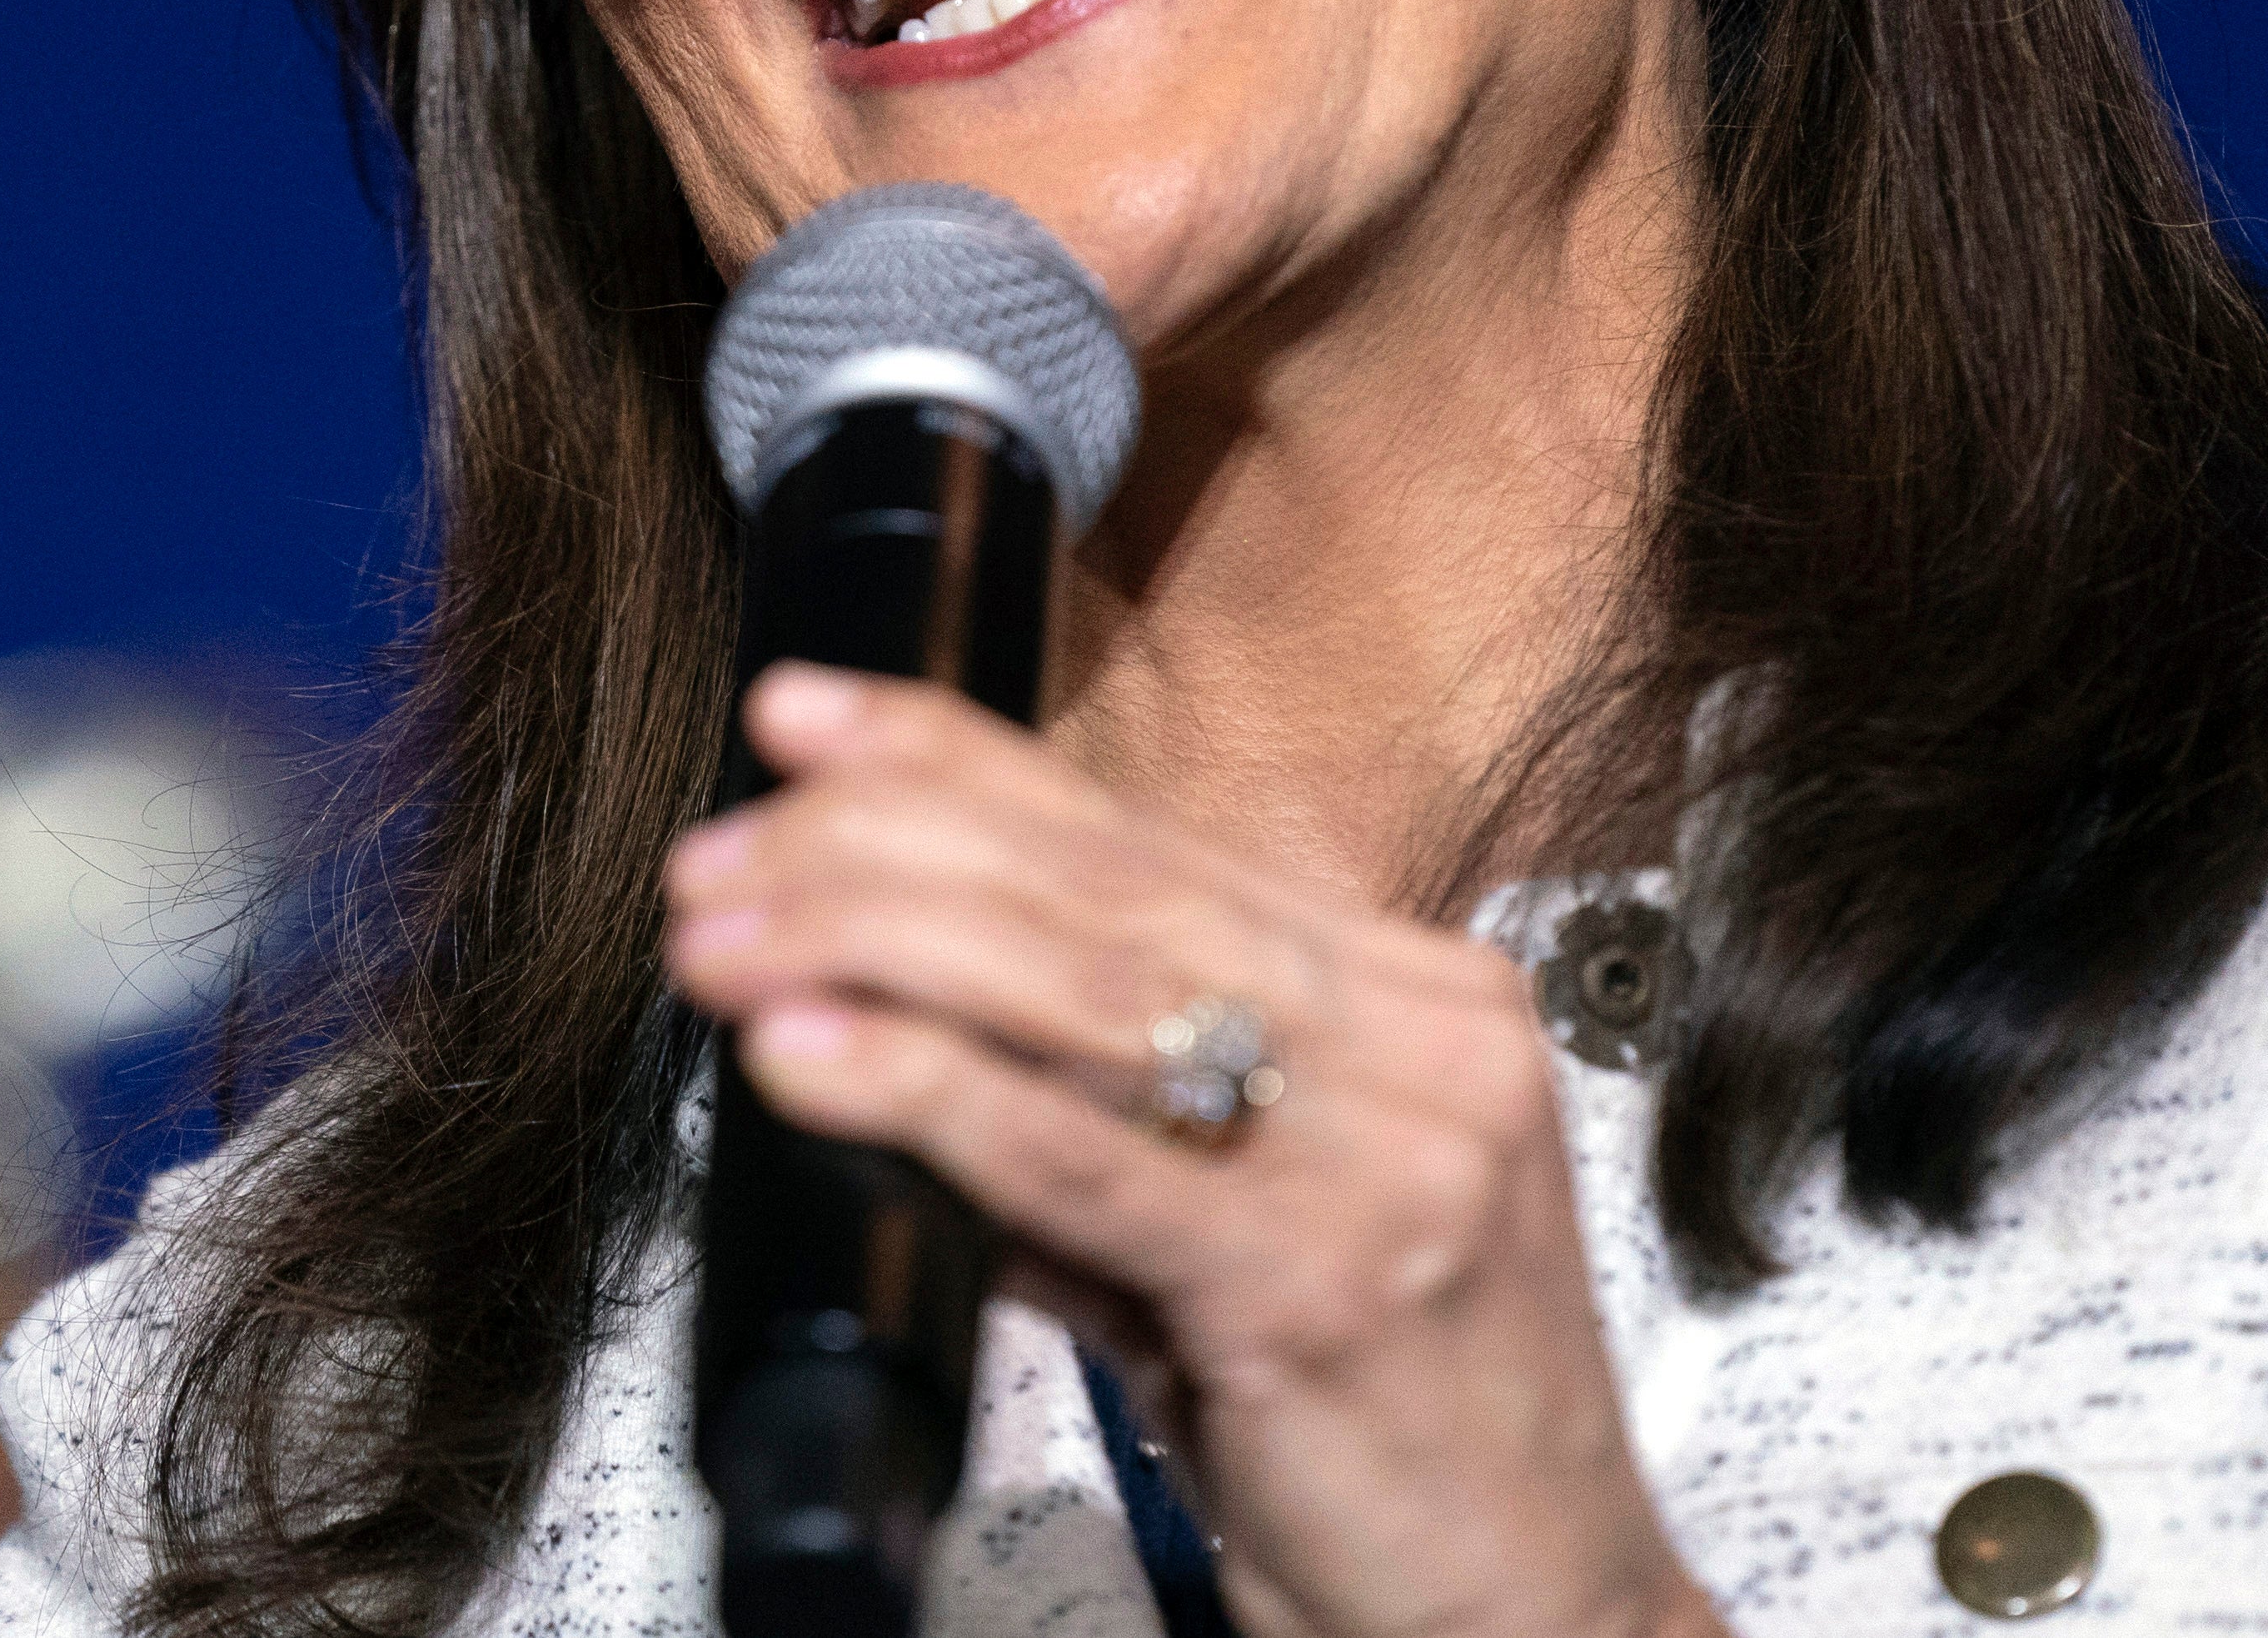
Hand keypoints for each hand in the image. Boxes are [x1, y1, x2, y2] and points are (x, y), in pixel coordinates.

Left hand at [661, 665, 1714, 1637]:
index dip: (954, 760)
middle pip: (1100, 888)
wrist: (1551, 1627)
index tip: (804, 720)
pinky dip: (926, 1087)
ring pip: (1083, 988)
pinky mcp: (1327, 1280)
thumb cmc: (1398, 1434)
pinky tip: (812, 1055)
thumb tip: (879, 1038)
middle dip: (872, 848)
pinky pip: (1086, 1153)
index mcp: (1416, 997)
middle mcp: (1422, 1046)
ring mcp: (1392, 1154)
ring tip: (724, 943)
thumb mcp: (1244, 1236)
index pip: (1143, 836)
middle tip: (716, 860)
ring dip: (864, 946)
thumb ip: (1090, 1131)